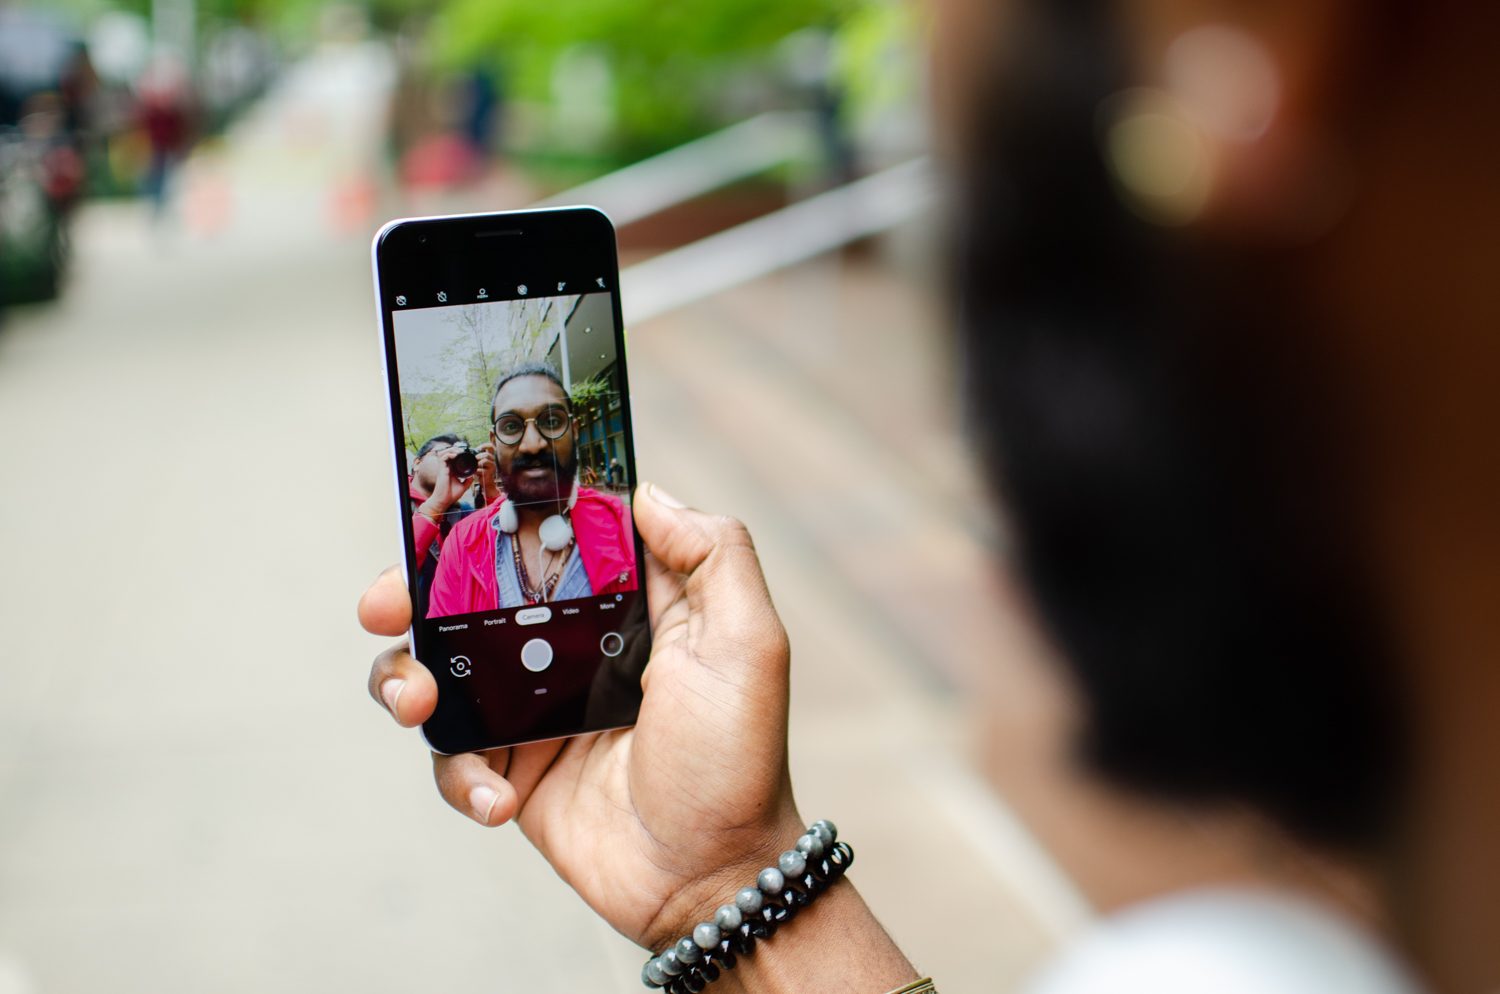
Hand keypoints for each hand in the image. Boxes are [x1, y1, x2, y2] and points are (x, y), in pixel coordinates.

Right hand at [361, 483, 802, 949]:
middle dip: (412, 592)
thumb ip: (712, 554)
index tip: (445, 514)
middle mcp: (572, 648)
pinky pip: (453, 757)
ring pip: (440, 671)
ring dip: (406, 679)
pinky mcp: (513, 769)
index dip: (491, 520)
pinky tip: (497, 798)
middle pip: (469, 598)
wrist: (708, 879)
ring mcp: (535, 709)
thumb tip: (645, 492)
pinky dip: (458, 774)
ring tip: (417, 706)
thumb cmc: (737, 761)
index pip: (545, 539)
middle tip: (384, 604)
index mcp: (623, 606)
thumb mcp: (747, 643)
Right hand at [418, 447, 471, 517]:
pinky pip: (442, 457)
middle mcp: (446, 468)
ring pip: (444, 453)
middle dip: (456, 449)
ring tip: (460, 451)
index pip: (453, 458)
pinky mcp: (441, 470)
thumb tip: (473, 475)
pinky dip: (449, 454)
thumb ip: (468, 480)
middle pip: (448, 453)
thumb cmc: (451, 495)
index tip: (468, 454)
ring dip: (452, 450)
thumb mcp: (463, 487)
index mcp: (451, 470)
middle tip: (464, 451)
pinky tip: (456, 455)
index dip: (459, 453)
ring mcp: (443, 468)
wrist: (444, 501)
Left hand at [475, 442, 500, 504]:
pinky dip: (477, 470)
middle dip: (479, 456)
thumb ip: (477, 457)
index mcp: (490, 457)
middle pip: (487, 454)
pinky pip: (483, 469)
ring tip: (475, 465)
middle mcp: (492, 461)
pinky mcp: (489, 473)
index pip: (491, 447)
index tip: (479, 448)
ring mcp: (492, 467)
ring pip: (486, 460)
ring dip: (479, 462)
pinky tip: (475, 472)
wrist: (486, 483)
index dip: (485, 445)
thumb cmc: (481, 472)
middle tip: (475, 459)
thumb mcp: (479, 463)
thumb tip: (468, 451)